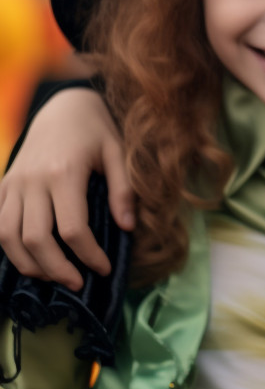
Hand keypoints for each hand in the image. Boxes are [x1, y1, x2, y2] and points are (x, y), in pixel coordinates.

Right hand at [0, 87, 132, 289]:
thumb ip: (123, 190)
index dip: (89, 255)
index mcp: (65, 173)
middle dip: (57, 269)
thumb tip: (128, 227)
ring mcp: (14, 184)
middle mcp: (33, 181)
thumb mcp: (118, 153)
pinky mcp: (4, 185)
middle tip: (78, 283)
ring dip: (29, 264)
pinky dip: (10, 247)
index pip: (73, 228)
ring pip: (8, 237)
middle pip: (36, 239)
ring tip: (54, 276)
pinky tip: (31, 259)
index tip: (105, 268)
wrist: (63, 105)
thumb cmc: (96, 129)